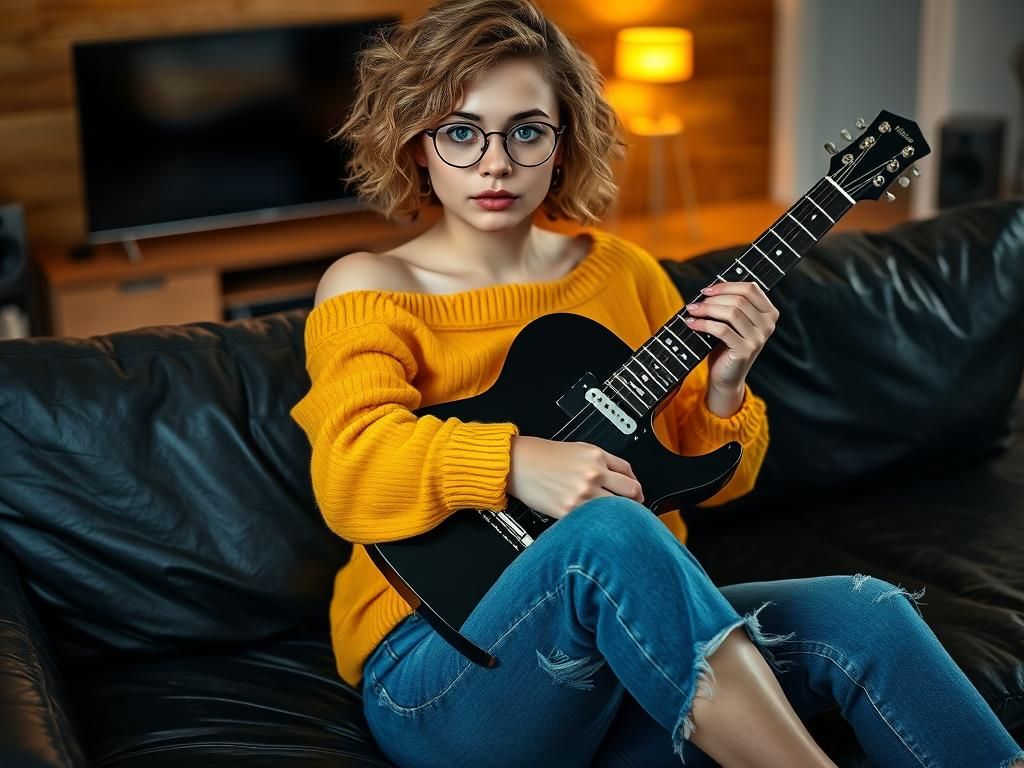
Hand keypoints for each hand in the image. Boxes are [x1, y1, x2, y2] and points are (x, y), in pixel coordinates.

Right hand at [507, 435, 643, 520]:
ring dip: (620, 515)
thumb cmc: (543, 456)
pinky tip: (594, 521)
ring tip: (614, 517)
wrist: (518, 464)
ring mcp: (582, 494)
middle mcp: (592, 475)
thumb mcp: (579, 449)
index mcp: (596, 456)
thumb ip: (604, 462)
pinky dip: (598, 522)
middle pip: (631, 492)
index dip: (636, 485)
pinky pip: (594, 520)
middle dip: (636, 501)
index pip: (629, 473)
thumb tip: (624, 477)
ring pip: (617, 510)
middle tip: (633, 508)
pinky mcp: (569, 511)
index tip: (636, 493)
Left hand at [683, 281, 778, 406]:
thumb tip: (709, 288)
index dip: (726, 286)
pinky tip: (692, 324)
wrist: (726, 377)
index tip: (706, 290)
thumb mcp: (732, 322)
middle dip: (713, 299)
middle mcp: (768, 324)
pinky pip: (722, 330)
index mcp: (769, 313)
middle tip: (695, 304)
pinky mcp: (745, 350)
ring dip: (707, 309)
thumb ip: (730, 304)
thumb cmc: (726, 346)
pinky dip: (704, 324)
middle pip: (739, 299)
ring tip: (692, 311)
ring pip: (732, 312)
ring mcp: (759, 338)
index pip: (751, 288)